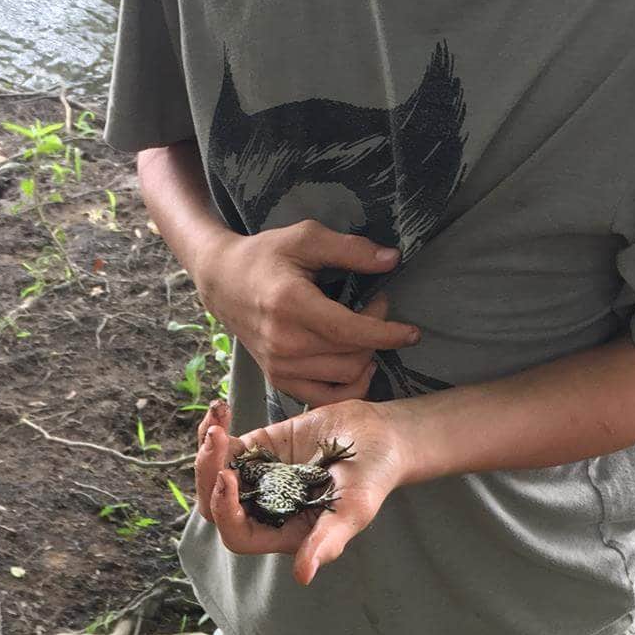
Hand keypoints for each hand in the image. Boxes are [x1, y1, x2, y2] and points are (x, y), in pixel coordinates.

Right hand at [193, 221, 421, 405]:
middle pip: (351, 357)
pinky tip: (356, 365)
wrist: (223, 283)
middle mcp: (284, 342)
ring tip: (364, 332)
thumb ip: (350, 249)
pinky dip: (348, 387)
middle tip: (376, 308)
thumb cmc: (266, 256)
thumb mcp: (306, 238)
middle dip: (376, 336)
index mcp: (290, 305)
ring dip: (365, 358)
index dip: (386, 334)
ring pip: (343, 378)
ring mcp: (279, 366)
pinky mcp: (278, 380)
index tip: (411, 332)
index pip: (349, 331)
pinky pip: (325, 397)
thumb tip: (392, 259)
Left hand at [194, 398, 406, 586]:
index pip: (238, 535)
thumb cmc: (374, 478)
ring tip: (219, 421)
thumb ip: (328, 541)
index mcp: (282, 532)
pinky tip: (221, 410)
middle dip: (207, 476)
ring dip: (208, 449)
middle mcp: (264, 509)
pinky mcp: (258, 448)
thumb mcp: (354, 510)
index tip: (228, 477)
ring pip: (214, 474)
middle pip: (215, 506)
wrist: (382, 436)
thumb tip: (304, 576)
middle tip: (216, 442)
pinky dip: (215, 429)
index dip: (226, 512)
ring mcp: (258, 478)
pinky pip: (225, 446)